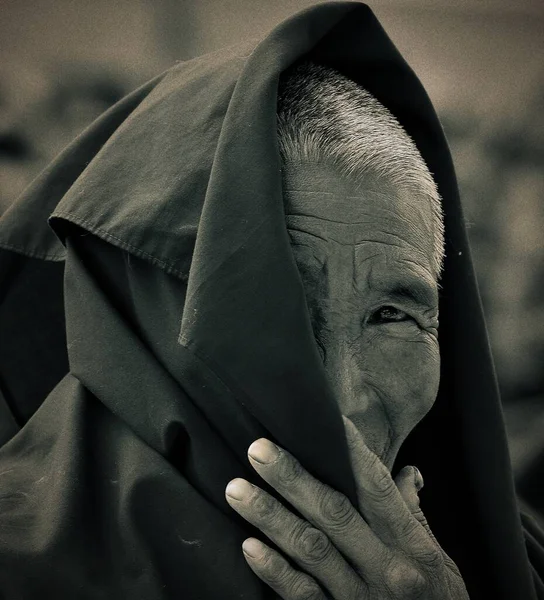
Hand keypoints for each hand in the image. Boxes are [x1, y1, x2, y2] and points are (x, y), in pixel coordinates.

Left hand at [225, 416, 468, 598]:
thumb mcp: (439, 562)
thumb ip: (415, 515)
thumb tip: (406, 472)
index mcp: (412, 546)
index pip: (376, 487)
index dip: (350, 450)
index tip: (323, 418)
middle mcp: (387, 569)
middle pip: (334, 512)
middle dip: (292, 477)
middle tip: (258, 448)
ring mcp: (360, 598)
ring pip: (311, 549)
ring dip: (270, 517)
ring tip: (236, 488)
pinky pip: (302, 595)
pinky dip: (274, 570)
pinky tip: (248, 546)